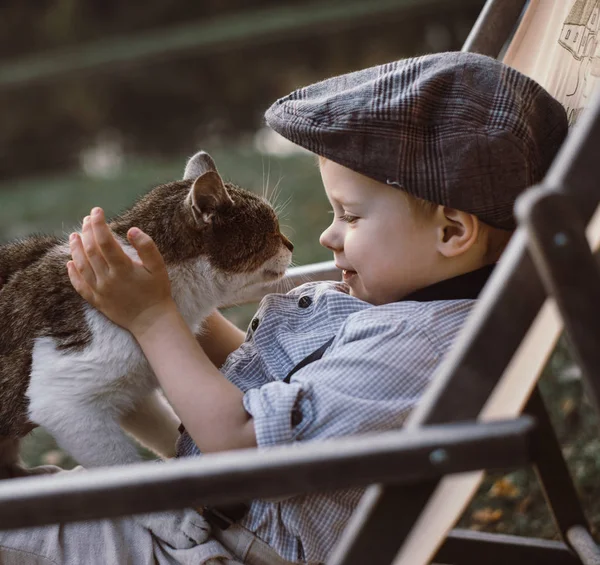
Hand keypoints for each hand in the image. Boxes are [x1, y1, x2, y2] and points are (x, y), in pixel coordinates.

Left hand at [67, 207, 174, 335]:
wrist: (152, 320)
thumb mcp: (159, 267)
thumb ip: (147, 247)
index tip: (97, 211)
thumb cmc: (157, 292)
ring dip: (75, 249)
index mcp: (123, 268)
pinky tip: (70, 263)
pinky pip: (79, 286)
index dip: (99, 224)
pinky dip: (72, 273)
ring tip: (74, 236)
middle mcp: (108, 278)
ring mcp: (100, 290)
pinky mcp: (96, 300)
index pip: (105, 241)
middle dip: (87, 232)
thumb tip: (132, 230)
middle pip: (91, 250)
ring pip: (82, 266)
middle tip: (87, 219)